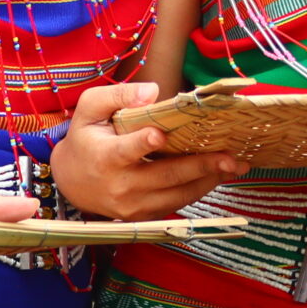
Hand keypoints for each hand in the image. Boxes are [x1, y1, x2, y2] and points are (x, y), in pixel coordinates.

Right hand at [50, 82, 244, 220]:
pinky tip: (219, 175)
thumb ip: (118, 95)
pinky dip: (199, 189)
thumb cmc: (85, 137)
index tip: (159, 134)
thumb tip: (152, 91)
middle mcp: (120, 186)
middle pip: (165, 176)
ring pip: (177, 195)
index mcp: (105, 157)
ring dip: (208, 180)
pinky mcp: (144, 216)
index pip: (125, 151)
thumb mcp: (90, 108)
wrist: (71, 182)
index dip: (142, 143)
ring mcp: (133, 206)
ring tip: (235, 166)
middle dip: (200, 166)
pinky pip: (176, 204)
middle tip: (230, 157)